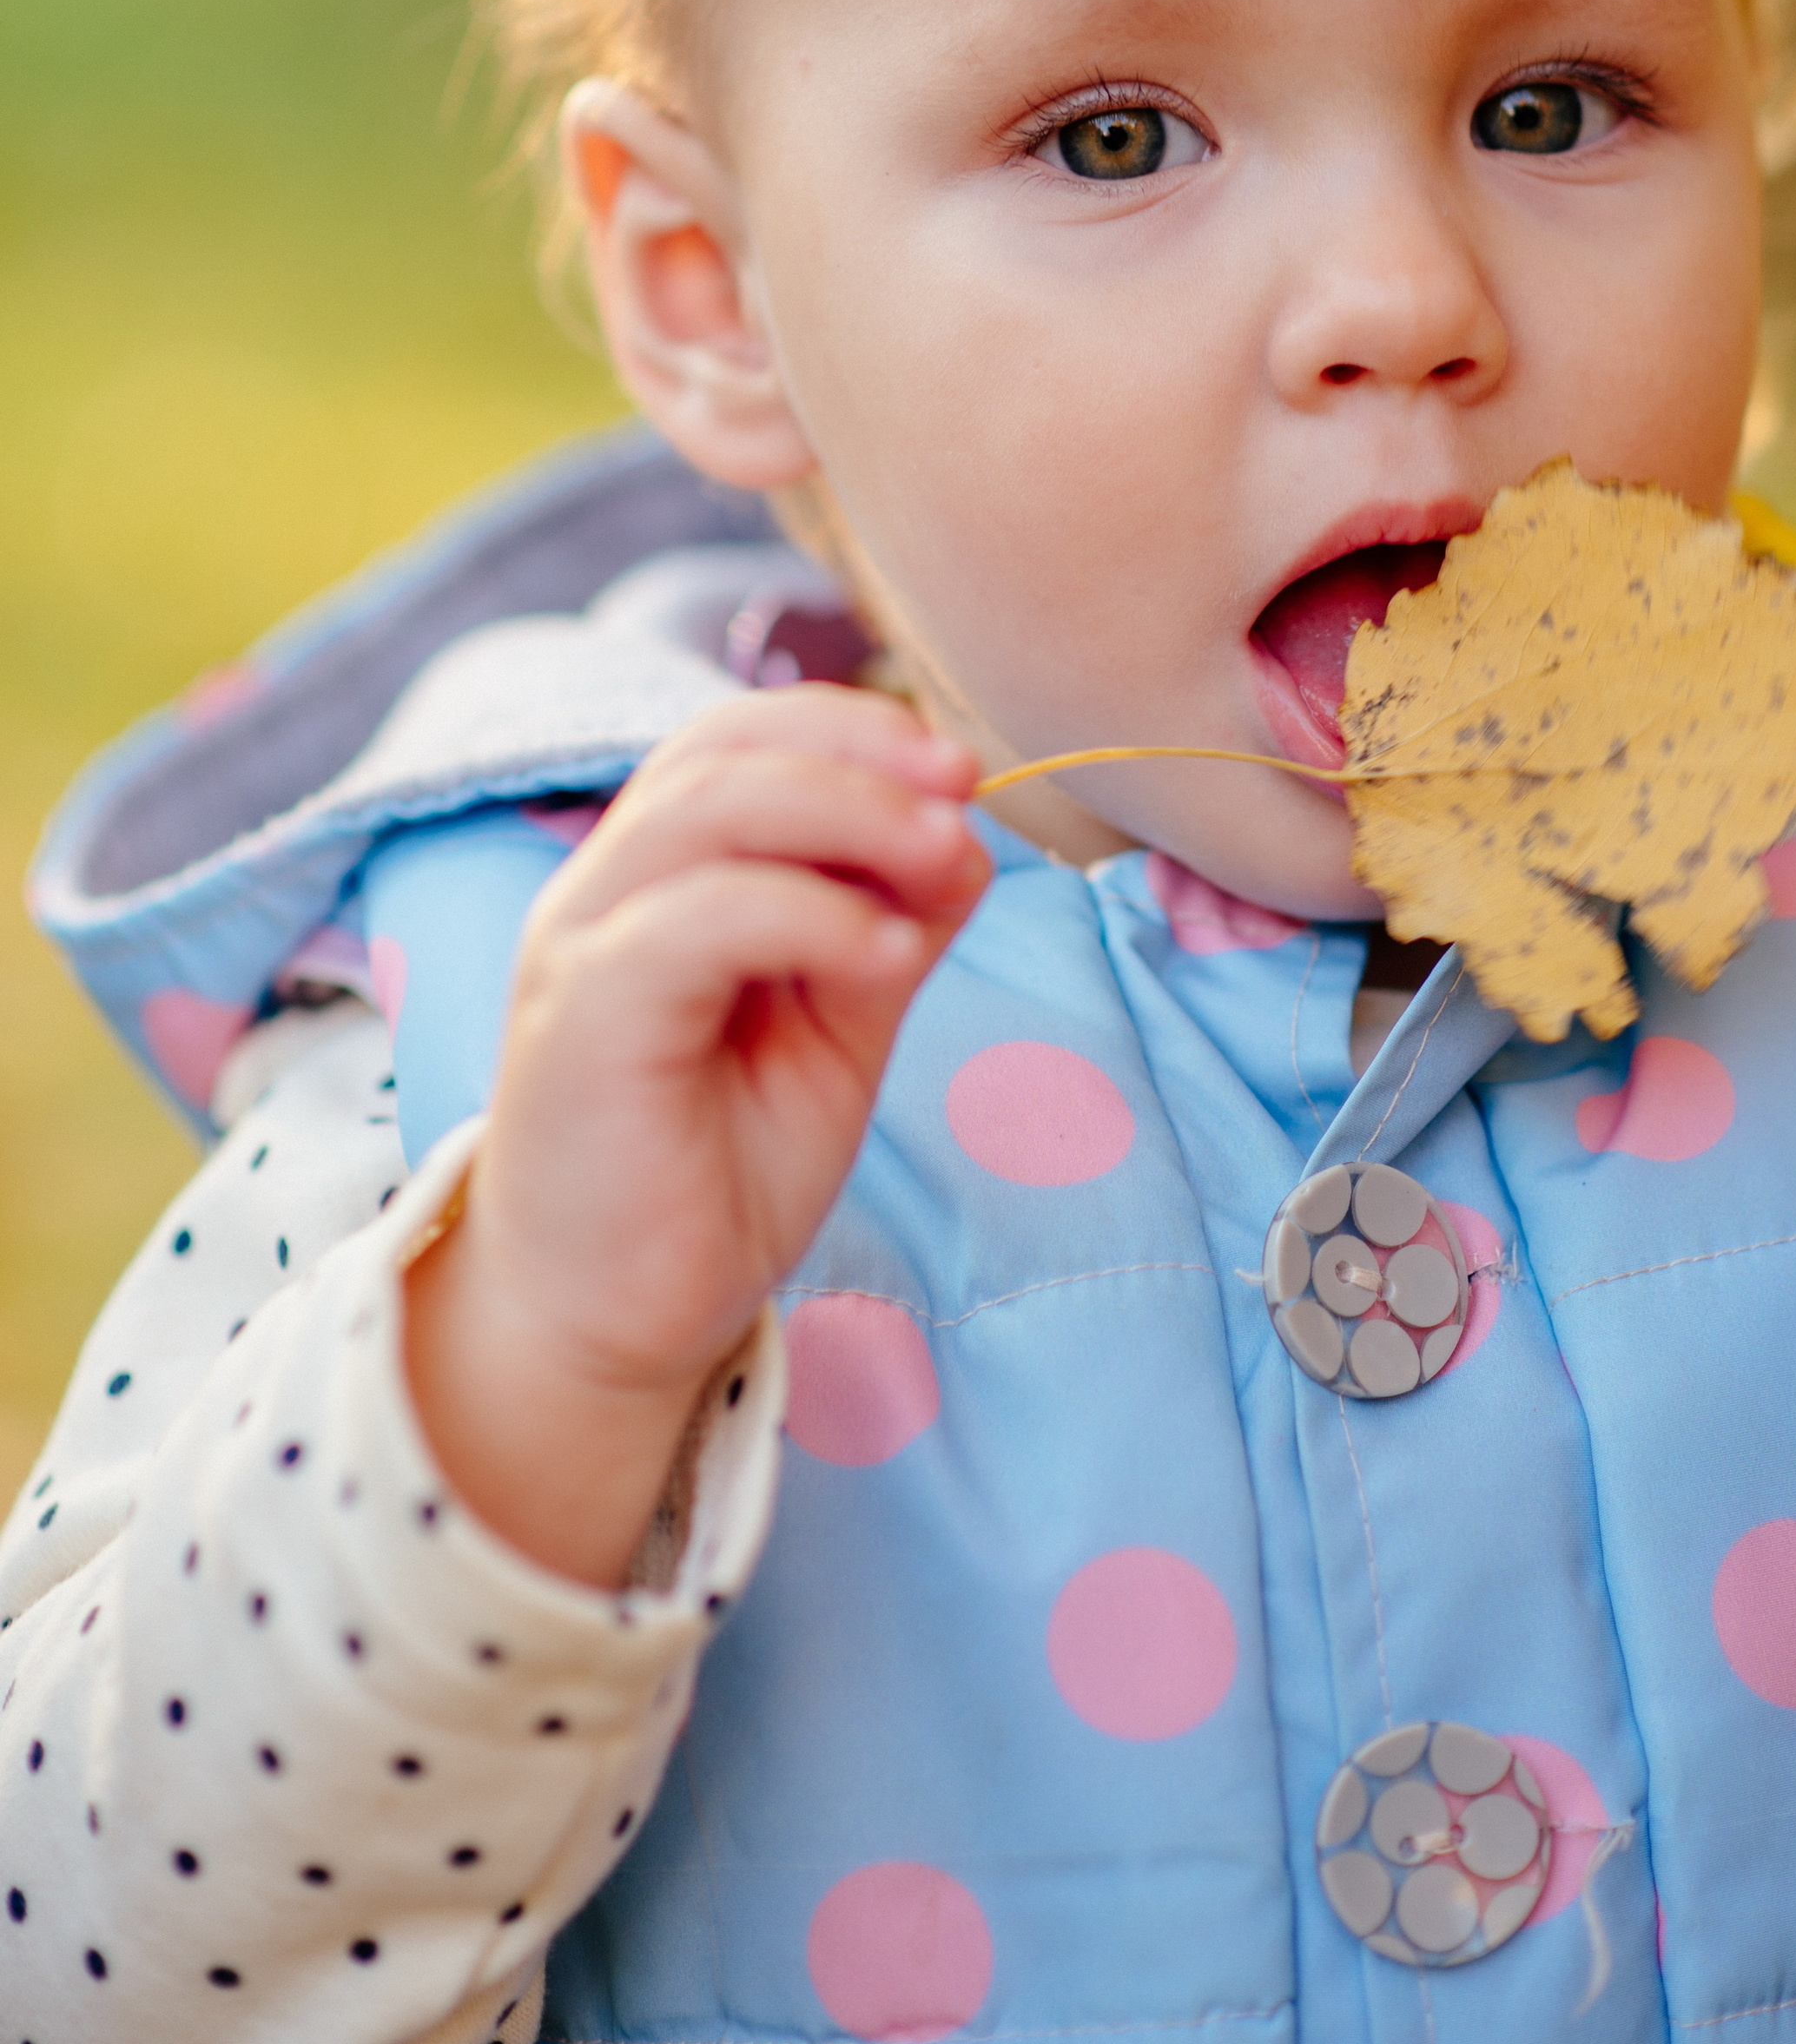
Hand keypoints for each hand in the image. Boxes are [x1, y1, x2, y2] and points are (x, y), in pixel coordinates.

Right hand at [405, 685, 988, 1581]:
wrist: (617, 1316)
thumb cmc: (719, 1167)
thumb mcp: (836, 1029)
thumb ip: (887, 927)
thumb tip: (967, 835)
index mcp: (657, 875)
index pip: (736, 737)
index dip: (850, 727)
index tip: (961, 767)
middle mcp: (604, 889)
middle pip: (721, 750)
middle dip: (859, 754)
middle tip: (963, 794)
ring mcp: (583, 947)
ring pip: (705, 808)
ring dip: (846, 814)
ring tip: (943, 857)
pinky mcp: (580, 1021)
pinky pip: (693, 920)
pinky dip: (809, 915)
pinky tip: (890, 953)